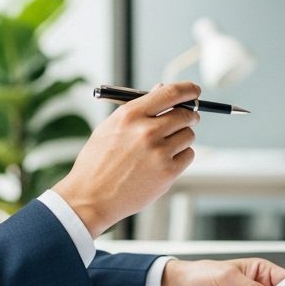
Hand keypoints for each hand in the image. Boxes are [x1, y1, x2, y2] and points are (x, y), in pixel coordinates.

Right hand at [53, 82, 201, 236]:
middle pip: (185, 114)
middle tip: (188, 119)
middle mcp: (146, 131)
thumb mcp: (110, 127)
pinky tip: (164, 161)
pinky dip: (181, 156)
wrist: (91, 197)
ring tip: (164, 147)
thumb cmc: (98, 162)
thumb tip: (161, 88)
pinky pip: (188, 155)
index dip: (188, 89)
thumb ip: (138, 107)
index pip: (170, 93)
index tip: (194, 91)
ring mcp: (158, 152)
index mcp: (130, 115)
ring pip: (188, 135)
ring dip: (182, 138)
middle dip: (189, 115)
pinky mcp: (167, 172)